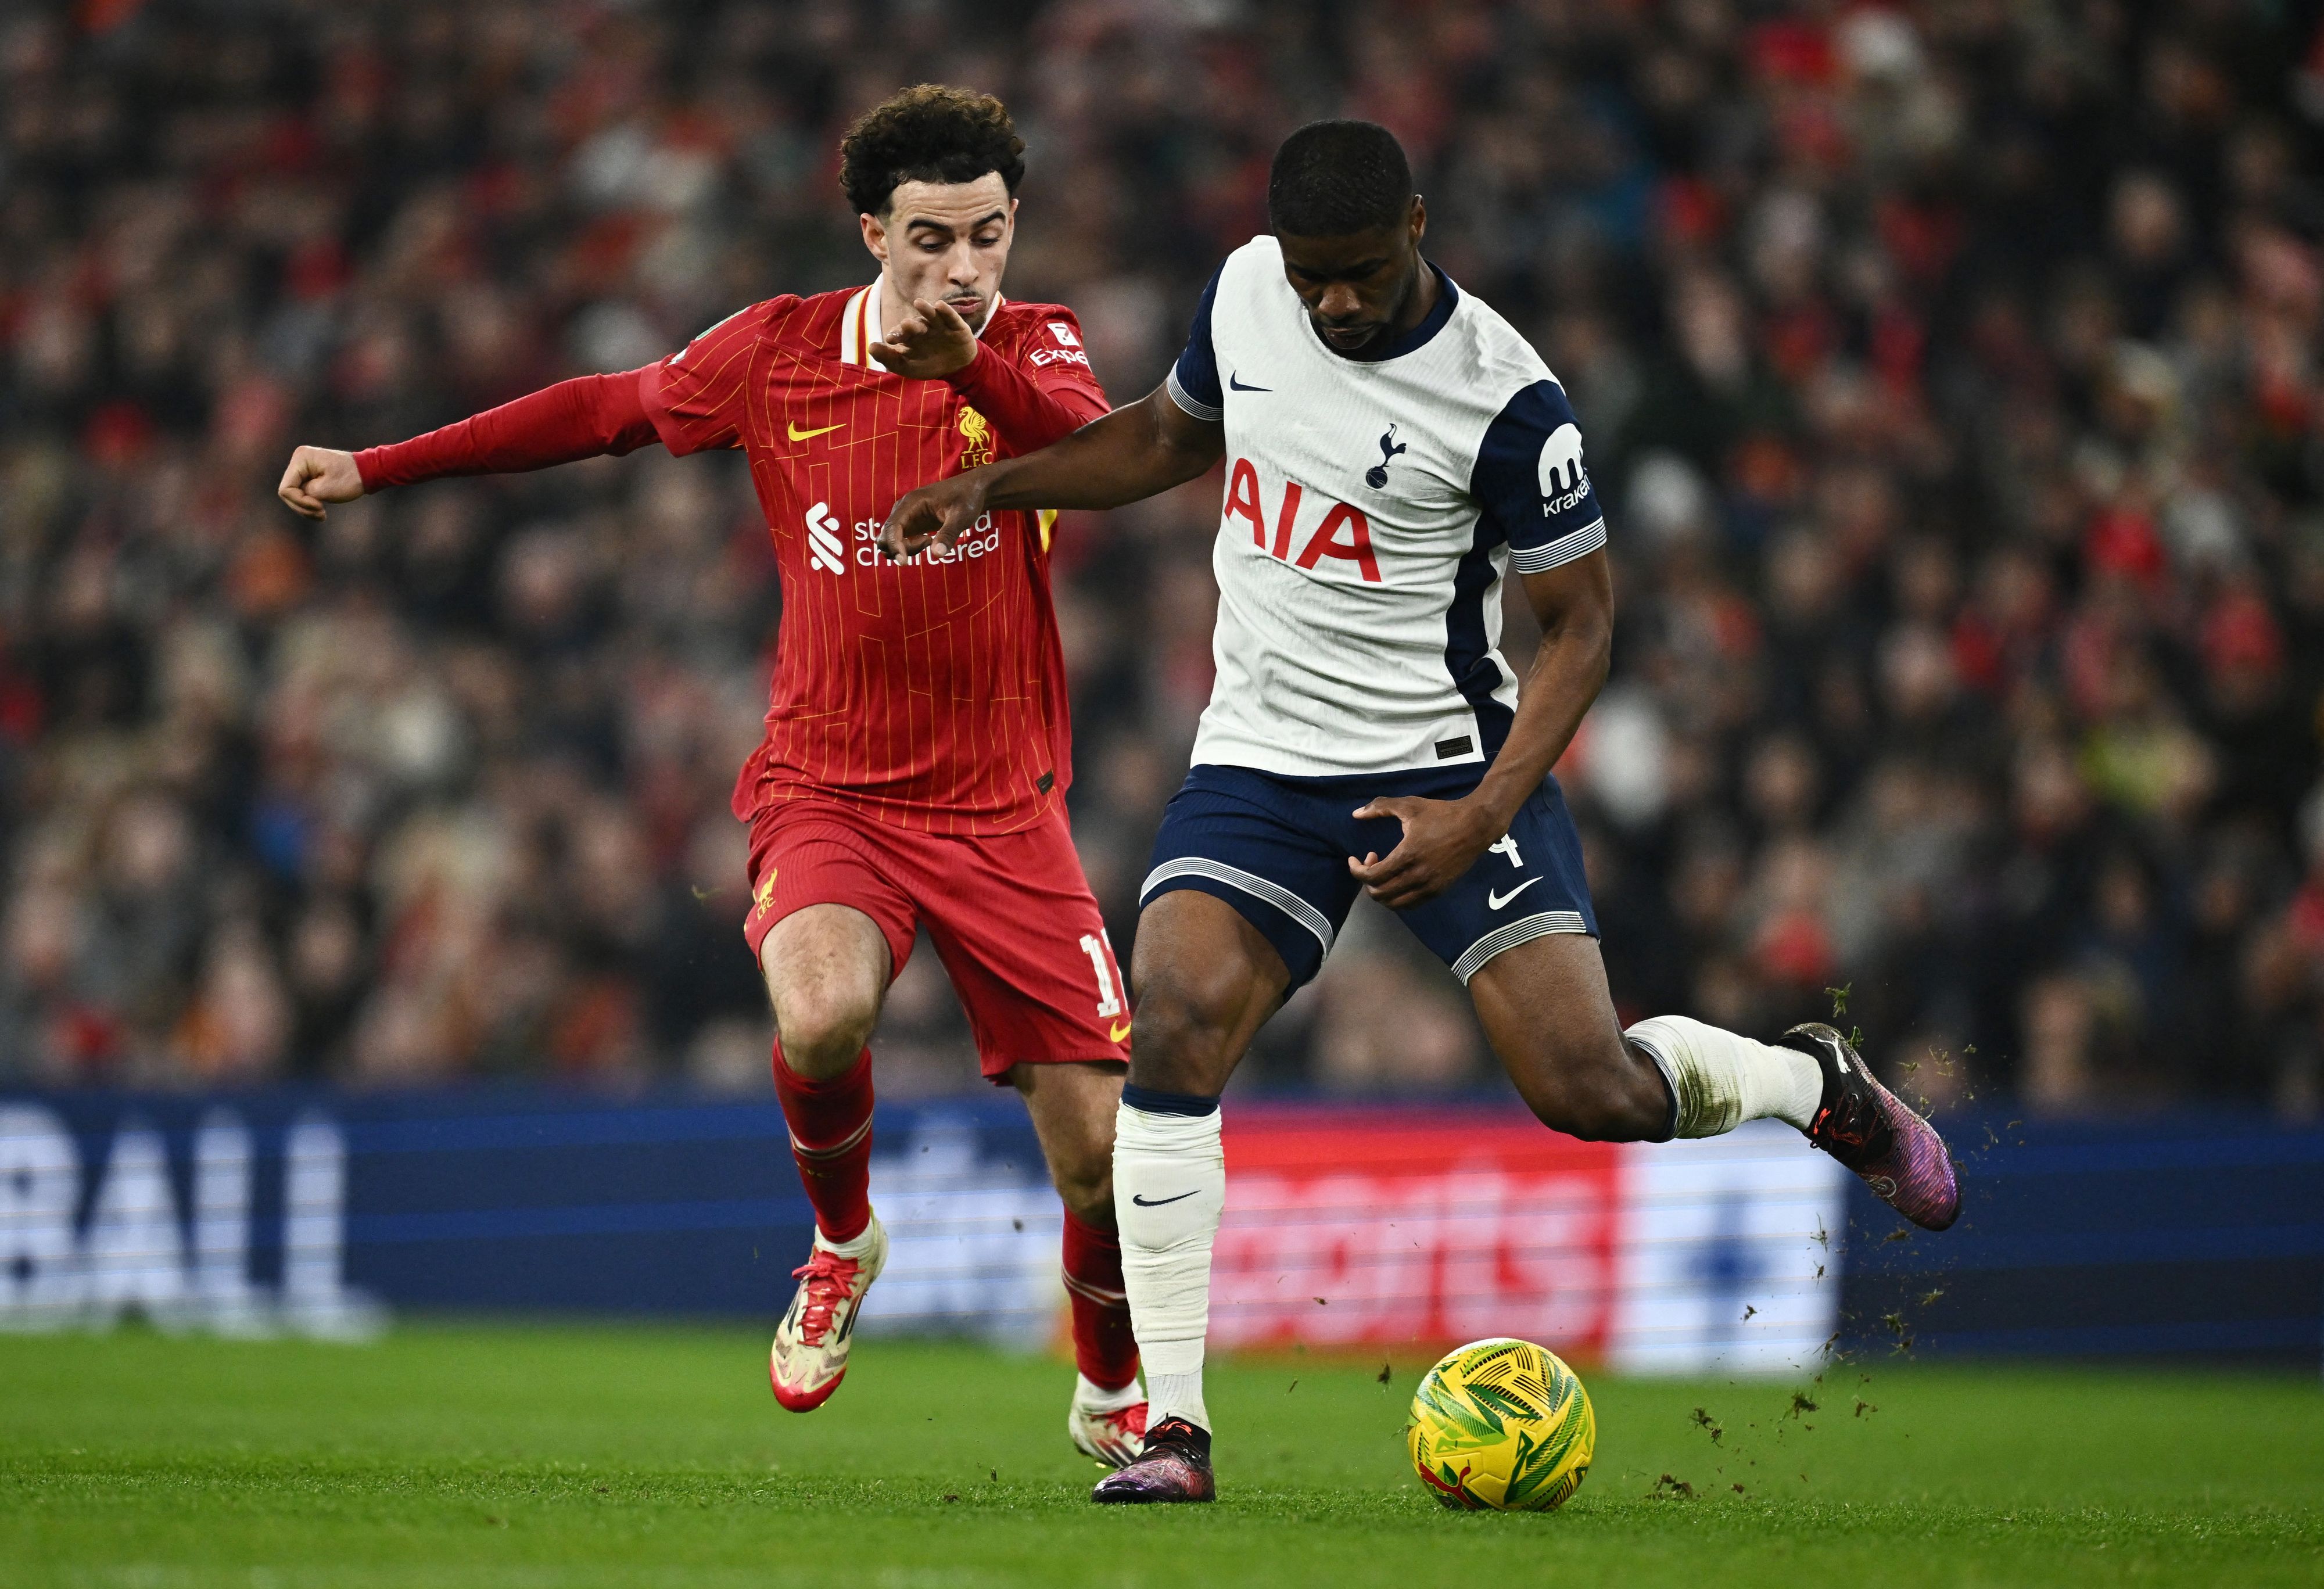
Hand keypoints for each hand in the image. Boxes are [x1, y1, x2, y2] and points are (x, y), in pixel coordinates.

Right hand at [277, 446, 363, 519]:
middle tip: (322, 515)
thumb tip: (294, 497)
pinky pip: (302, 493)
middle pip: (288, 492)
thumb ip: (304, 494)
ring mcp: (303, 467)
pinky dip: (310, 504)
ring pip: (294, 495)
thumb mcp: (325, 490)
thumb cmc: (350, 479)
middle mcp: (299, 459)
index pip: (286, 488)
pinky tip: (321, 512)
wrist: (368, 471)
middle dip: (303, 507)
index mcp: (301, 458)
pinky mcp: (308, 475)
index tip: (319, 506)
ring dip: (307, 508)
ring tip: (322, 516)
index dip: (299, 502)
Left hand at [869, 296, 978, 378]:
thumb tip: (870, 347)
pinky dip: (946, 311)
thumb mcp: (907, 367)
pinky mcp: (956, 326)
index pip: (902, 333)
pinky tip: (940, 305)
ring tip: (919, 303)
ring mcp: (940, 326)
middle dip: (911, 325)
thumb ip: (889, 358)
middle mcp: (924, 329)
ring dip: (926, 310)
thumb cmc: (929, 365)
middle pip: (916, 325)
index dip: (897, 334)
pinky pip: (950, 317)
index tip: (891, 339)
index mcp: (911, 337)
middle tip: (906, 325)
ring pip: (932, 317)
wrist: (957, 369)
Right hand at [879, 469, 990, 560]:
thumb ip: (948, 534)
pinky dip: (910, 548)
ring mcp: (907, 517)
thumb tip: (937, 554)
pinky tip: (929, 541)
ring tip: (929, 541)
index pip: (892, 526)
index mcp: (911, 502)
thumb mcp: (961, 516)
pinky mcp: (913, 525)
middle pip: (885, 535)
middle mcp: (904, 509)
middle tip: (926, 544)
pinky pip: (901, 541)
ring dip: (904, 549)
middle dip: (899, 549)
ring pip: (891, 540)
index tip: (904, 562)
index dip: (894, 545)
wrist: (974, 490)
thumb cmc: (968, 498)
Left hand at [1347, 794, 1501, 910]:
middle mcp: (1418, 876)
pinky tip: (1398, 880)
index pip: (1372, 876)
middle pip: (1380, 894)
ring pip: (1394, 904)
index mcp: (1408, 855)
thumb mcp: (1409, 805)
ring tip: (1383, 873)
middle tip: (1372, 862)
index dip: (1356, 870)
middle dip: (1367, 881)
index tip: (1355, 859)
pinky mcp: (1439, 891)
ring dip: (1381, 892)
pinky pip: (1411, 904)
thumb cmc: (1441, 813)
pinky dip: (1397, 897)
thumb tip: (1356, 814)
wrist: (1476, 825)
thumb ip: (1380, 807)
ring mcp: (1430, 886)